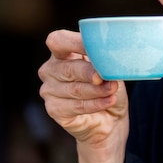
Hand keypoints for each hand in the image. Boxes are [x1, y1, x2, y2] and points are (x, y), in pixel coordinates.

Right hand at [38, 29, 129, 162]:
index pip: (58, 41)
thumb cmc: (108, 89)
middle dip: (90, 73)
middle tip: (107, 78)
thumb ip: (105, 63)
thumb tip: (107, 60)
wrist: (110, 121)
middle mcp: (51, 69)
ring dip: (97, 91)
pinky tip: (108, 102)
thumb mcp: (111, 71)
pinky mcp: (53, 109)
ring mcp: (49, 90)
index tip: (96, 49)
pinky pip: (75, 106)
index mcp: (62, 52)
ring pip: (74, 89)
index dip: (75, 43)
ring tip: (112, 91)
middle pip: (68, 68)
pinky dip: (95, 104)